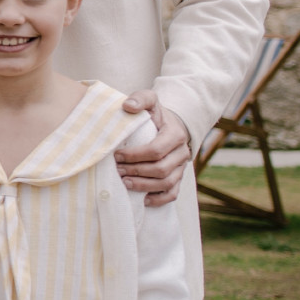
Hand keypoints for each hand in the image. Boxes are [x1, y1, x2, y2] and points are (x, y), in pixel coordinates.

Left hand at [115, 90, 191, 204]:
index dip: (136, 155)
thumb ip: (140, 99)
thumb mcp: (149, 101)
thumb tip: (127, 106)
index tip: (117, 155)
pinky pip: (172, 193)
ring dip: (144, 186)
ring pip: (167, 183)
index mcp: (175, 135)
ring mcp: (181, 167)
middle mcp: (181, 153)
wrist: (169, 125)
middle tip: (117, 170)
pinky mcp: (178, 178)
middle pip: (161, 169)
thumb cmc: (154, 114)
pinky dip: (158, 199)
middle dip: (137, 171)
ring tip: (125, 183)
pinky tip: (142, 200)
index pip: (156, 150)